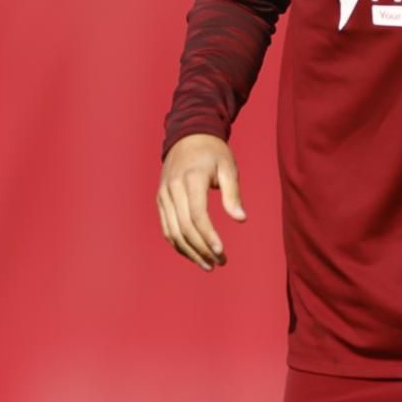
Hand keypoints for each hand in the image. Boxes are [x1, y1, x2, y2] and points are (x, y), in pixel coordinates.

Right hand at [156, 134, 246, 270]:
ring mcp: (163, 195)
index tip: (221, 252)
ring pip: (172, 231)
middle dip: (201, 249)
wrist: (187, 136)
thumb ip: (233, 194)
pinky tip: (194, 253)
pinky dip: (179, 244)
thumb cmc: (213, 153)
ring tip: (208, 265)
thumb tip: (240, 219)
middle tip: (220, 262)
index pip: (197, 215)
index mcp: (191, 179)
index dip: (208, 236)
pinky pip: (166, 227)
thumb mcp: (228, 167)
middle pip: (184, 227)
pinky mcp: (160, 200)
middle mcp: (173, 188)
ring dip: (189, 252)